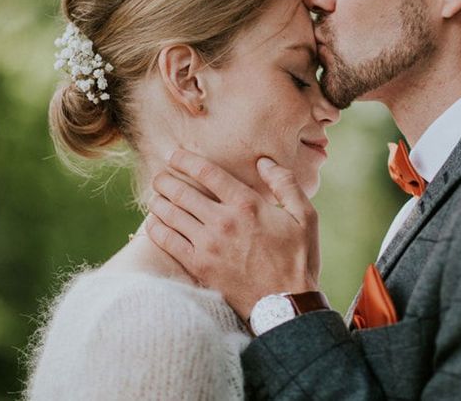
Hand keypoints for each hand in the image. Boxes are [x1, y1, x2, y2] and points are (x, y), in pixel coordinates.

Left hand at [144, 148, 320, 319]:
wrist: (287, 305)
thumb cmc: (298, 259)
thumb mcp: (306, 216)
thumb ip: (285, 184)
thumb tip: (264, 162)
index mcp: (247, 204)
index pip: (207, 173)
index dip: (186, 160)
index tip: (174, 154)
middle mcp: (224, 221)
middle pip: (182, 191)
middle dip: (165, 180)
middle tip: (158, 176)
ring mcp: (208, 245)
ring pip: (170, 214)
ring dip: (158, 201)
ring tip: (155, 196)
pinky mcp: (199, 266)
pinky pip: (167, 241)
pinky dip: (156, 228)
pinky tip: (154, 223)